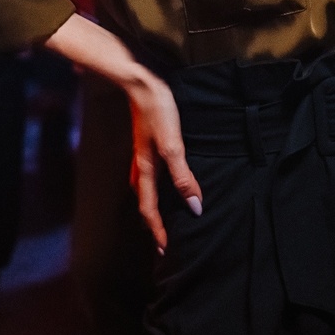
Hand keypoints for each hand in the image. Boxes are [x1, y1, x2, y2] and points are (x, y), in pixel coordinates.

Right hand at [122, 65, 201, 252]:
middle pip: (145, 203)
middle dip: (153, 224)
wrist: (140, 84)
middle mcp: (140, 168)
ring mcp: (142, 156)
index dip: (158, 231)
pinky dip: (157, 190)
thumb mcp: (174, 146)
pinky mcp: (146, 145)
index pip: (150, 209)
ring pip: (146, 190)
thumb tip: (194, 207)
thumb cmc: (158, 113)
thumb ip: (183, 177)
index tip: (165, 250)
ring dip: (154, 208)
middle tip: (164, 242)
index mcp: (145, 171)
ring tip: (164, 219)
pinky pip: (150, 177)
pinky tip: (165, 185)